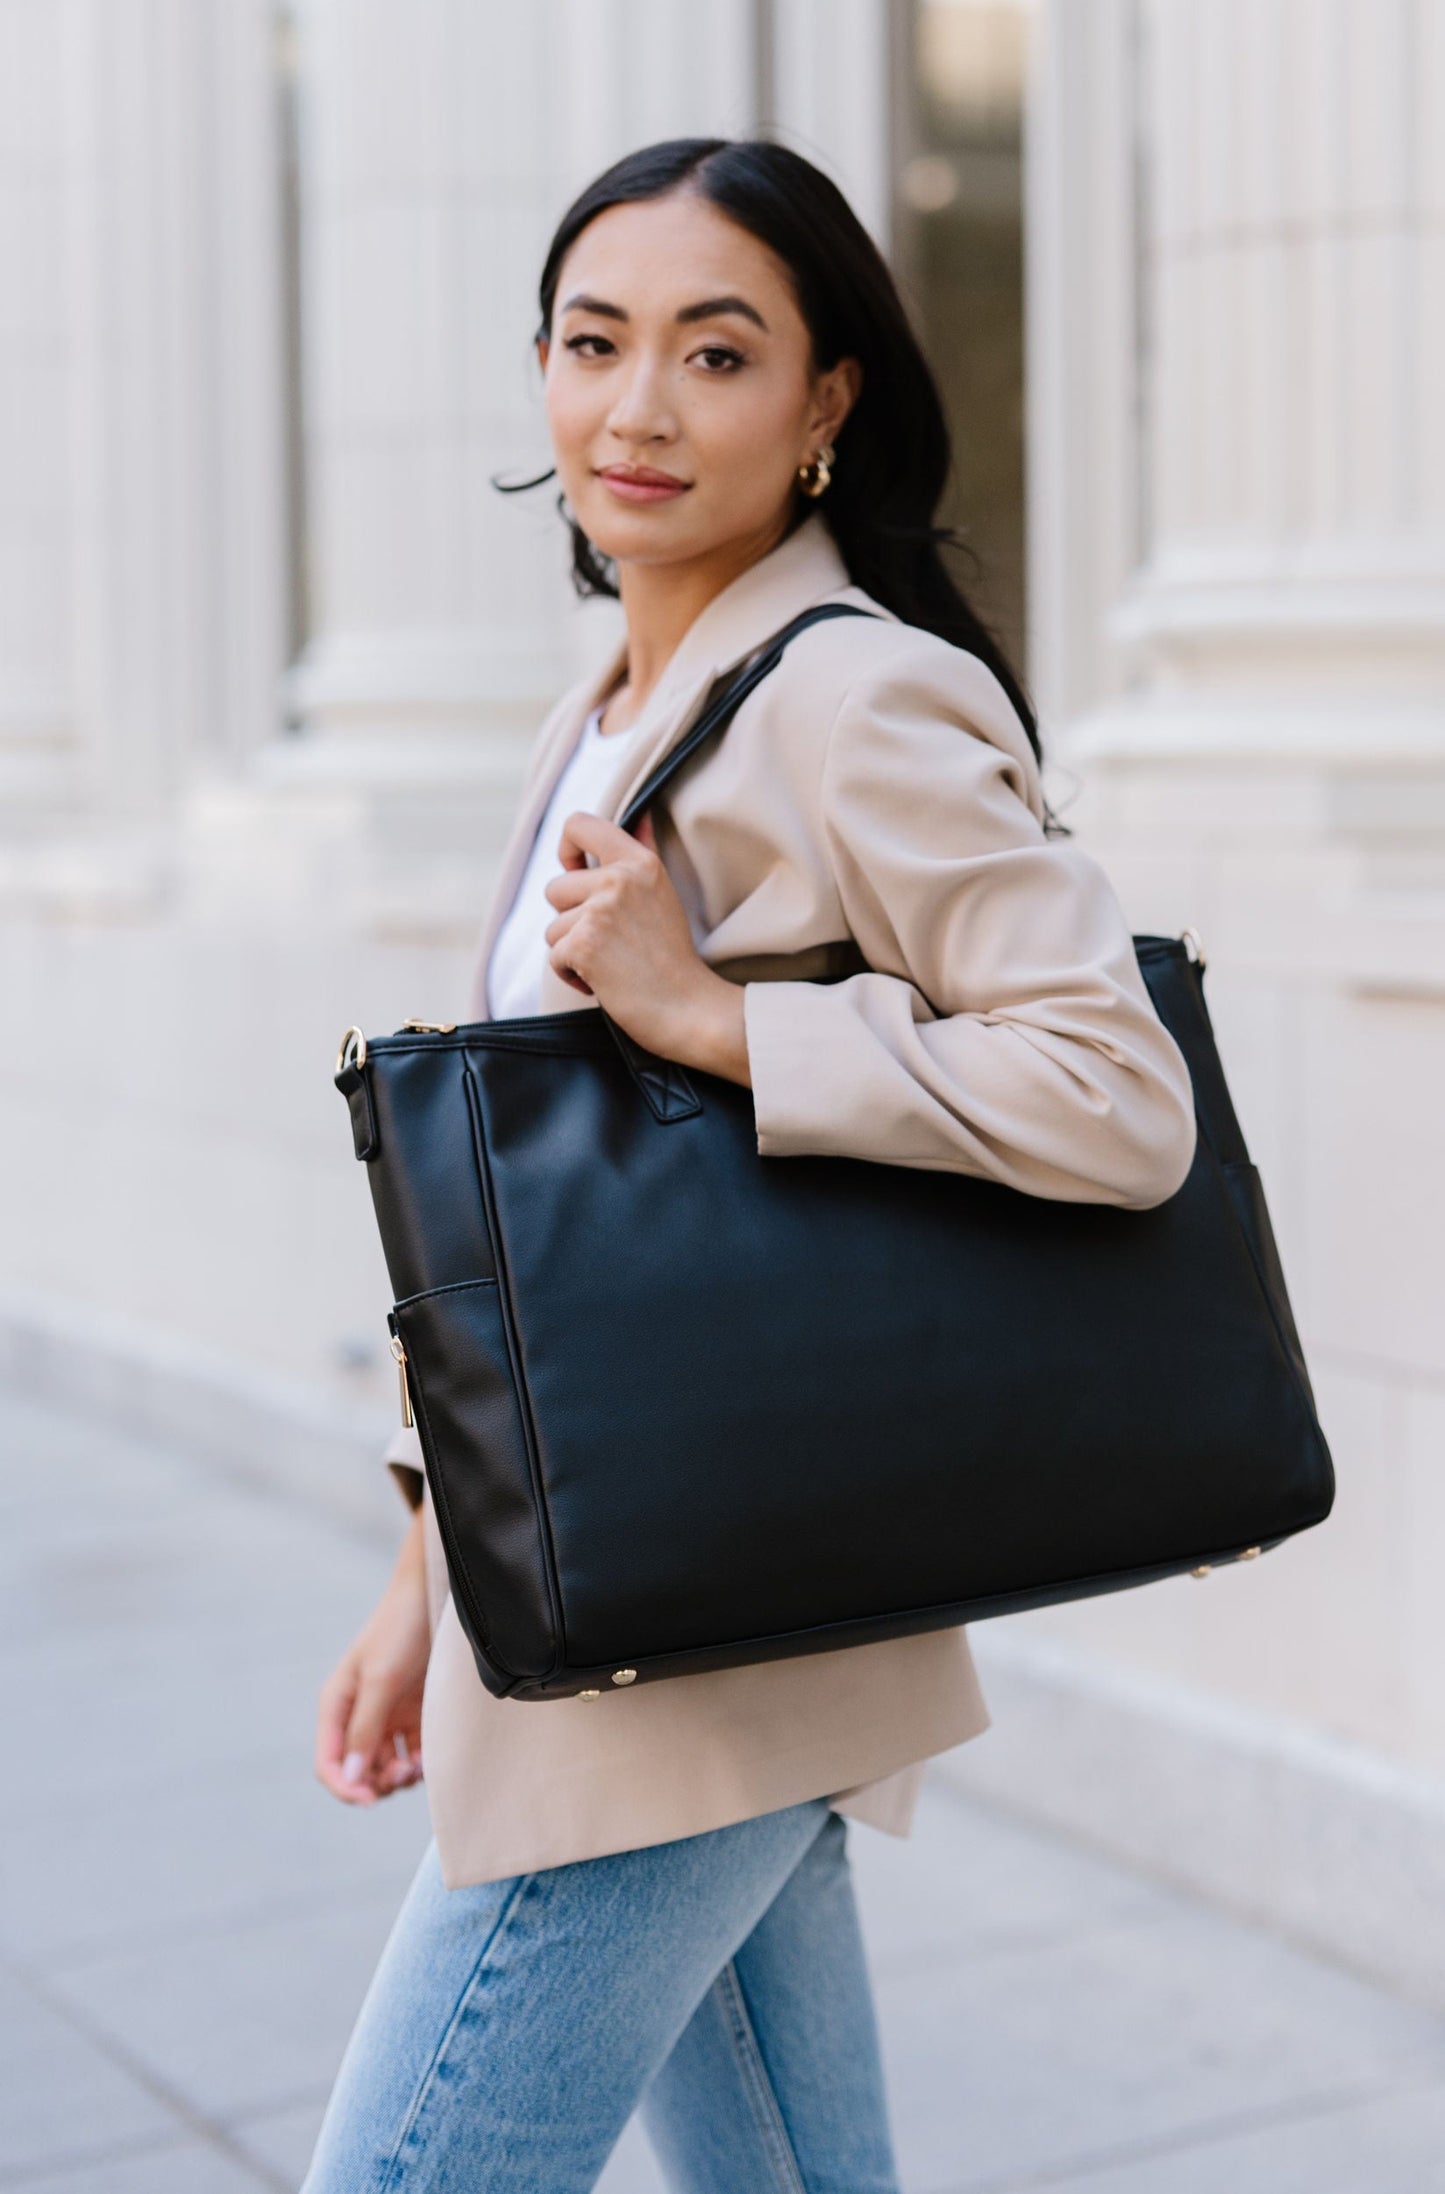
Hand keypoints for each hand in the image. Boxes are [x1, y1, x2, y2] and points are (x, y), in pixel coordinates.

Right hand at [315, 1512, 428, 1806]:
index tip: (371, 1798)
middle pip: (357, 1771)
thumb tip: (352, 1776)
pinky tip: (429, 1759)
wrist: (435, 1593)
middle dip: (376, 1783)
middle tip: (404, 1773)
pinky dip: (417, 1763)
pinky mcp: (413, 1714)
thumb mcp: (380, 1679)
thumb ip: (365, 1728)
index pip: (329, 1763)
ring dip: (398, 1777)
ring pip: (384, 1767)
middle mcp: (358, 1715)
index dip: (346, 1787)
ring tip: (418, 1767)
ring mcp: (386, 1716)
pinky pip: (410, 1753)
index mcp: (337, 1706)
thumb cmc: (400, 1629)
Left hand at [543, 811, 750, 1084]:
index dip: (566, 848)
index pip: (579, 824)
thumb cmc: (674, 958)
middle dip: (571, 920)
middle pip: (555, 888)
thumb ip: (643, 852)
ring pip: (553, 927)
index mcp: (640, 862)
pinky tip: (603, 982)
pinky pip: (554, 956)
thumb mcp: (662, 894)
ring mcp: (600, 910)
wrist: (690, 1008)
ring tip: (611, 964)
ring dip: (573, 952)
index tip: (575, 871)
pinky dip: (572, 975)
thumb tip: (642, 813)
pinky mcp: (584, 943)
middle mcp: (620, 879)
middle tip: (610, 942)